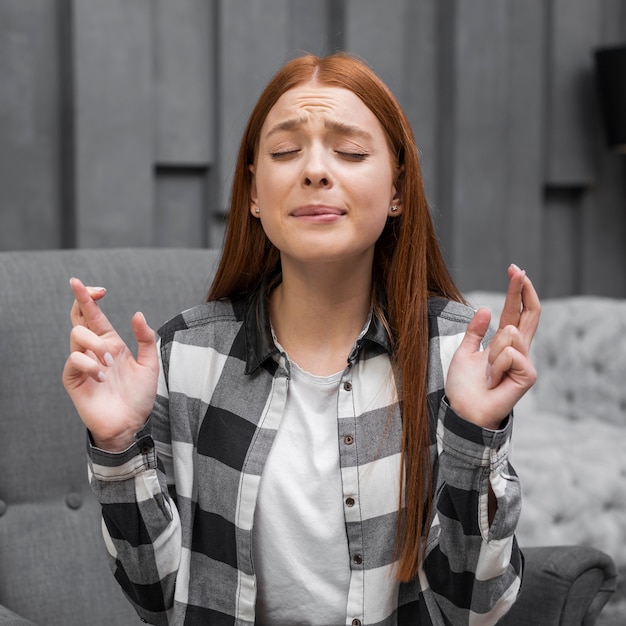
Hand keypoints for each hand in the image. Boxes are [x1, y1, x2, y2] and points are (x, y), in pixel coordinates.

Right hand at [62, 277, 158, 450]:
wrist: (131, 424)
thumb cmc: (139, 396)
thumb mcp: (150, 365)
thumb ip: (145, 339)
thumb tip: (137, 314)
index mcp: (111, 343)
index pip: (94, 316)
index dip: (88, 298)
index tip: (89, 286)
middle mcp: (94, 350)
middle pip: (78, 318)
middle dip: (83, 302)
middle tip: (93, 294)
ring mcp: (82, 363)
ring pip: (77, 334)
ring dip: (97, 344)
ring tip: (110, 363)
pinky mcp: (74, 379)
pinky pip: (74, 360)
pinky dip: (90, 365)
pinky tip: (102, 377)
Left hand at [445, 265, 540, 428]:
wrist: (464, 410)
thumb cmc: (464, 386)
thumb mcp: (465, 352)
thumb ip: (475, 332)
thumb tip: (485, 309)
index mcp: (504, 343)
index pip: (515, 311)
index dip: (516, 291)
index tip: (513, 269)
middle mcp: (519, 350)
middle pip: (529, 313)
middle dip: (522, 289)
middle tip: (517, 270)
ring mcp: (526, 361)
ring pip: (508, 334)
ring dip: (490, 352)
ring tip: (487, 373)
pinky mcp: (528, 373)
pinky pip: (509, 352)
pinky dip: (495, 365)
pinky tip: (494, 380)